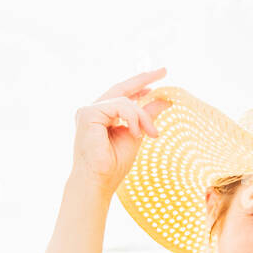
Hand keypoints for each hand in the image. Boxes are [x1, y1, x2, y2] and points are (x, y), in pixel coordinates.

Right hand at [72, 68, 172, 194]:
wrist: (98, 181)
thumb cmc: (113, 165)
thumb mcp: (136, 135)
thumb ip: (146, 117)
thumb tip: (164, 101)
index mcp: (103, 116)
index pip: (123, 95)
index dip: (140, 85)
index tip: (160, 77)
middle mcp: (94, 111)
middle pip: (121, 88)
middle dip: (143, 79)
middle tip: (164, 71)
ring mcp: (89, 111)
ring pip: (125, 101)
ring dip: (142, 116)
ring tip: (150, 134)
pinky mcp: (88, 113)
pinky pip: (119, 106)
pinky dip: (133, 118)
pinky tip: (136, 133)